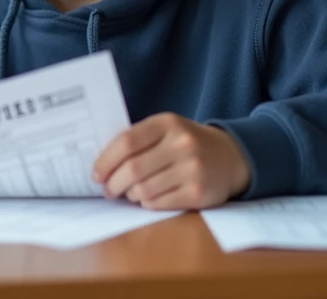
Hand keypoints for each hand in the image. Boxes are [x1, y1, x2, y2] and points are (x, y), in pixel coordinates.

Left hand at [91, 113, 250, 209]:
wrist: (230, 157)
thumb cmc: (187, 144)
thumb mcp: (166, 130)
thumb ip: (138, 141)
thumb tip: (102, 167)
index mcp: (167, 123)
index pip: (126, 142)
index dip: (105, 161)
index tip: (96, 174)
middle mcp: (182, 144)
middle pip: (132, 170)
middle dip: (113, 184)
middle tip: (108, 191)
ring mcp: (192, 169)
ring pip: (144, 190)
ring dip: (131, 195)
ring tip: (131, 193)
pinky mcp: (199, 193)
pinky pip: (159, 204)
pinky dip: (148, 204)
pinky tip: (150, 198)